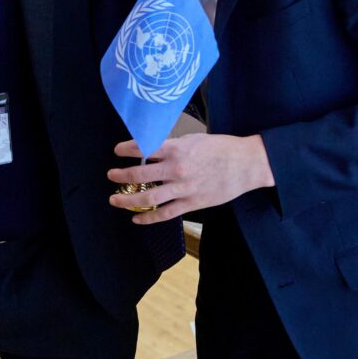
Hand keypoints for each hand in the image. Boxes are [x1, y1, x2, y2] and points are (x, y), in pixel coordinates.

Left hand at [108, 133, 275, 222]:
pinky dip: (148, 218)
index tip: (117, 151)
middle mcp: (176, 169)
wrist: (246, 164)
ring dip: (127, 199)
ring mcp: (183, 188)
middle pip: (138, 175)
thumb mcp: (193, 139)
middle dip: (120, 176)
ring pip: (148, 198)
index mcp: (176, 149)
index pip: (142, 149)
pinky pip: (165, 213)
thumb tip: (151, 150)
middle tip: (111, 176)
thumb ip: (171, 146)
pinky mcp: (192, 203)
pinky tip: (137, 219)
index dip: (125, 150)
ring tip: (115, 200)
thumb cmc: (221, 148)